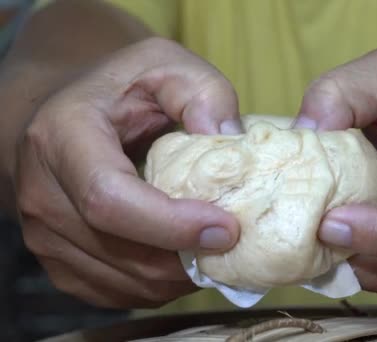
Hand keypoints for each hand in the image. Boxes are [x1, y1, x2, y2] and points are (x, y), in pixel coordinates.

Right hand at [13, 38, 241, 307]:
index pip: (110, 199)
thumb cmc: (120, 90)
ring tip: (211, 244)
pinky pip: (119, 293)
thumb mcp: (165, 65)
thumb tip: (230, 141)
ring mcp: (44, 236)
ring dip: (179, 274)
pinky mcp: (59, 263)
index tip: (227, 228)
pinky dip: (160, 284)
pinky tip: (181, 254)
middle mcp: (42, 192)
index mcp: (62, 137)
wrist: (66, 118)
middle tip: (235, 239)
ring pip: (126, 282)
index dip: (171, 224)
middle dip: (188, 256)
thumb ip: (202, 92)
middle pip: (123, 251)